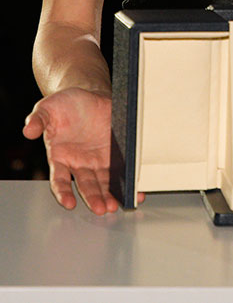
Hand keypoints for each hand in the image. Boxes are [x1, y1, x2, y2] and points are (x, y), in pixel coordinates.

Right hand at [23, 88, 118, 213]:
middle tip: (101, 208)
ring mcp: (97, 160)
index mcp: (60, 156)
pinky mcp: (113, 153)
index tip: (69, 202)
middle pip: (86, 185)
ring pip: (103, 182)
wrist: (87, 94)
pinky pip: (120, 169)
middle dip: (93, 197)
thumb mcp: (47, 107)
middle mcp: (79, 163)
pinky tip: (133, 190)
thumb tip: (28, 130)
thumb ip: (38, 119)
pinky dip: (126, 180)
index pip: (60, 180)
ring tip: (115, 204)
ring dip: (109, 194)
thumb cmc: (65, 104)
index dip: (63, 192)